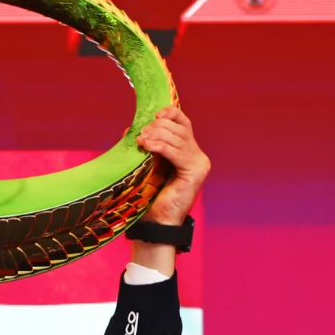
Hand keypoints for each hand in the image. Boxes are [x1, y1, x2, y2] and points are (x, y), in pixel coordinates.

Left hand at [135, 105, 208, 225]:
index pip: (184, 123)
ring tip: (141, 141)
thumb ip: (146, 144)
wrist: (156, 221)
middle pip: (179, 128)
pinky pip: (177, 152)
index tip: (154, 114)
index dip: (171, 113)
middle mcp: (198, 156)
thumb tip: (134, 127)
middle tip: (141, 135)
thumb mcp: (148, 162)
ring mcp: (199, 164)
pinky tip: (147, 146)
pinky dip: (161, 146)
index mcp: (188, 151)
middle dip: (158, 127)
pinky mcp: (196, 172)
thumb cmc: (151, 196)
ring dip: (157, 135)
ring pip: (178, 138)